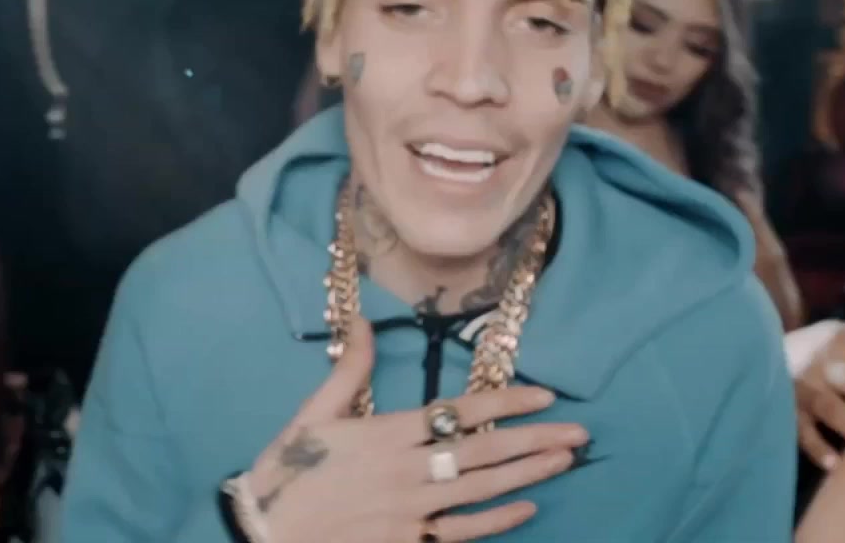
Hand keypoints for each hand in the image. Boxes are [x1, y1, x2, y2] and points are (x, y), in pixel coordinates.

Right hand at [245, 318, 586, 542]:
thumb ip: (348, 371)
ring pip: (482, 489)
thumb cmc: (288, 473)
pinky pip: (462, 532)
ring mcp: (410, 511)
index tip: (544, 394)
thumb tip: (366, 323)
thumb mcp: (313, 415)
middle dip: (536, 438)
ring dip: (529, 474)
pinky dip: (497, 521)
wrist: (265, 534)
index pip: (459, 411)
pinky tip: (526, 508)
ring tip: (565, 460)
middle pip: (484, 450)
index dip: (506, 400)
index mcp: (385, 433)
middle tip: (579, 431)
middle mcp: (406, 470)